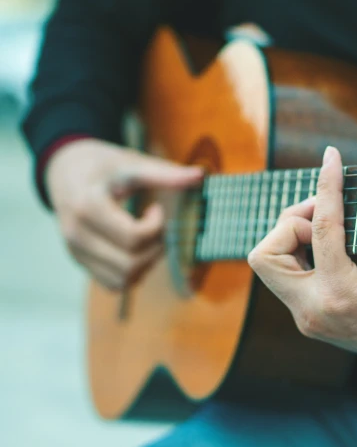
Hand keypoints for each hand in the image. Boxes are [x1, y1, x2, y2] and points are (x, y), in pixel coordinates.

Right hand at [46, 139, 202, 290]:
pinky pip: (114, 284)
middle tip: (158, 227)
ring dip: (146, 263)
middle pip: (130, 264)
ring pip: (123, 280)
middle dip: (155, 248)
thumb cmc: (102, 165)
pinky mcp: (81, 262)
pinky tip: (136, 248)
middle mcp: (77, 235)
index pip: (133, 238)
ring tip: (147, 237)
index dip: (156, 228)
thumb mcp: (132, 163)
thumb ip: (165, 173)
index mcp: (87, 207)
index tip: (157, 209)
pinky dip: (133, 273)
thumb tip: (200, 175)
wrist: (65, 171)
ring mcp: (77, 252)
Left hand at [248, 147, 356, 377]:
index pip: (321, 229)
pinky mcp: (307, 316)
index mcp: (339, 297)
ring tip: (331, 227)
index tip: (332, 157)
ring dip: (293, 237)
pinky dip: (302, 251)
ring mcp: (305, 317)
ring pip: (270, 264)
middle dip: (291, 224)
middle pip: (266, 254)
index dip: (327, 186)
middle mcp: (312, 311)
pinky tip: (331, 244)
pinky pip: (287, 274)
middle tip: (326, 213)